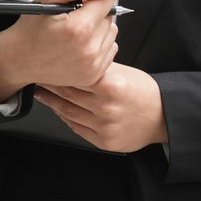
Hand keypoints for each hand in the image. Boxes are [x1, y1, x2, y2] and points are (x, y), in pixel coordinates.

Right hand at [0, 0, 119, 99]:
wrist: (18, 59)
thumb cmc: (29, 29)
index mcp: (78, 28)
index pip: (107, 1)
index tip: (82, 2)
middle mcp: (88, 49)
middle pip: (109, 18)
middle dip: (95, 14)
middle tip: (73, 19)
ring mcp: (92, 65)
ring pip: (112, 34)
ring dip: (98, 29)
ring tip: (76, 33)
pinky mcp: (94, 76)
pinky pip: (110, 51)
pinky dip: (98, 45)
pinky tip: (80, 45)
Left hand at [34, 63, 167, 152]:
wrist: (164, 117)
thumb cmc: (143, 92)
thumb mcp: (122, 72)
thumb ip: (96, 68)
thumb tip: (70, 59)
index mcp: (112, 86)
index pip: (75, 75)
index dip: (57, 70)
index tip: (43, 64)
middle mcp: (107, 107)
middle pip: (67, 93)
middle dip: (49, 84)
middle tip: (36, 76)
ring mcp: (104, 127)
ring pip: (67, 112)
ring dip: (51, 101)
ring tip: (40, 91)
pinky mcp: (103, 141)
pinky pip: (76, 127)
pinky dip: (64, 116)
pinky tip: (57, 108)